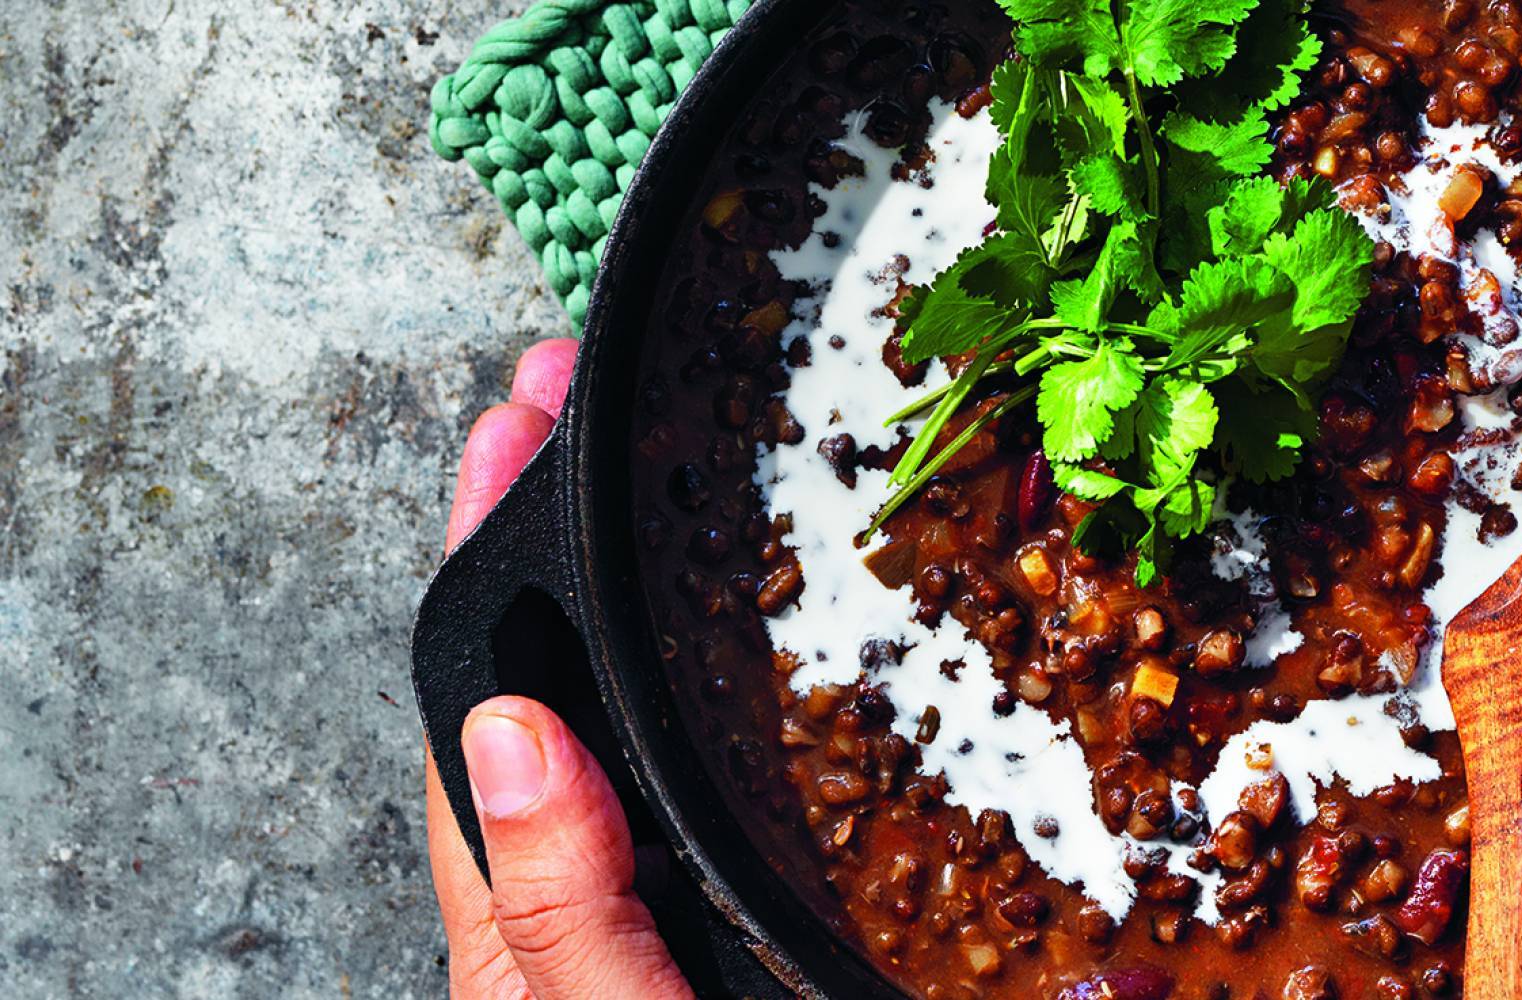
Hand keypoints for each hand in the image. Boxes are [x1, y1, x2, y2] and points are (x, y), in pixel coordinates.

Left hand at [425, 339, 693, 998]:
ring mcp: (664, 898)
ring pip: (633, 719)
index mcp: (522, 916)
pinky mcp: (751, 915)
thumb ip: (565, 904)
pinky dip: (730, 675)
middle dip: (547, 533)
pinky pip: (722, 766)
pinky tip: (776, 635)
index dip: (492, 547)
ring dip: (638, 593)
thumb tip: (515, 737)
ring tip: (666, 463)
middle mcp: (583, 895)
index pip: (487, 692)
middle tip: (572, 393)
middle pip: (546, 680)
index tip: (515, 419)